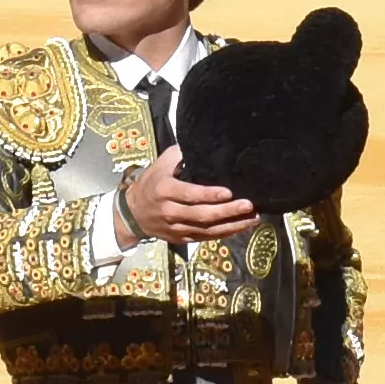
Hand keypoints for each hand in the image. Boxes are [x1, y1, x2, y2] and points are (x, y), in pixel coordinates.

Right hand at [119, 149, 255, 245]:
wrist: (132, 213)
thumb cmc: (151, 183)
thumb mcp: (161, 163)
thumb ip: (181, 154)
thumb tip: (205, 144)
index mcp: (165, 190)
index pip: (190, 194)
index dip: (209, 195)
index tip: (229, 192)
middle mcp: (170, 211)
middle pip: (202, 215)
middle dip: (227, 212)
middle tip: (248, 206)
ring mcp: (175, 228)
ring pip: (206, 230)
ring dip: (231, 226)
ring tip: (252, 219)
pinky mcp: (181, 239)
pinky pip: (205, 238)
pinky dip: (223, 234)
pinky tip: (239, 228)